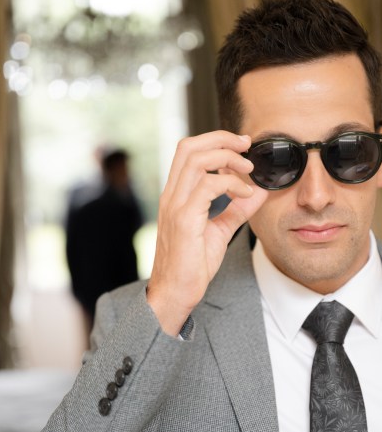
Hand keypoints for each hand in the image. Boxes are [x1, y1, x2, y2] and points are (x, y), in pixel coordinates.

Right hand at [147, 131, 267, 334]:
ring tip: (249, 170)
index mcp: (176, 194)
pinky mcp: (184, 219)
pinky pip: (207, 186)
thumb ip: (236, 210)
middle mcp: (172, 195)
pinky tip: (245, 195)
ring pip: (196, 159)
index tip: (242, 145)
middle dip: (221, 138)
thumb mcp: (220, 230)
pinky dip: (231, 184)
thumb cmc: (192, 264)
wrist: (175, 293)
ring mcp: (175, 205)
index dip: (215, 140)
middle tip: (246, 145)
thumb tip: (259, 193)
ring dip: (228, 158)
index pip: (188, 151)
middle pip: (189, 146)